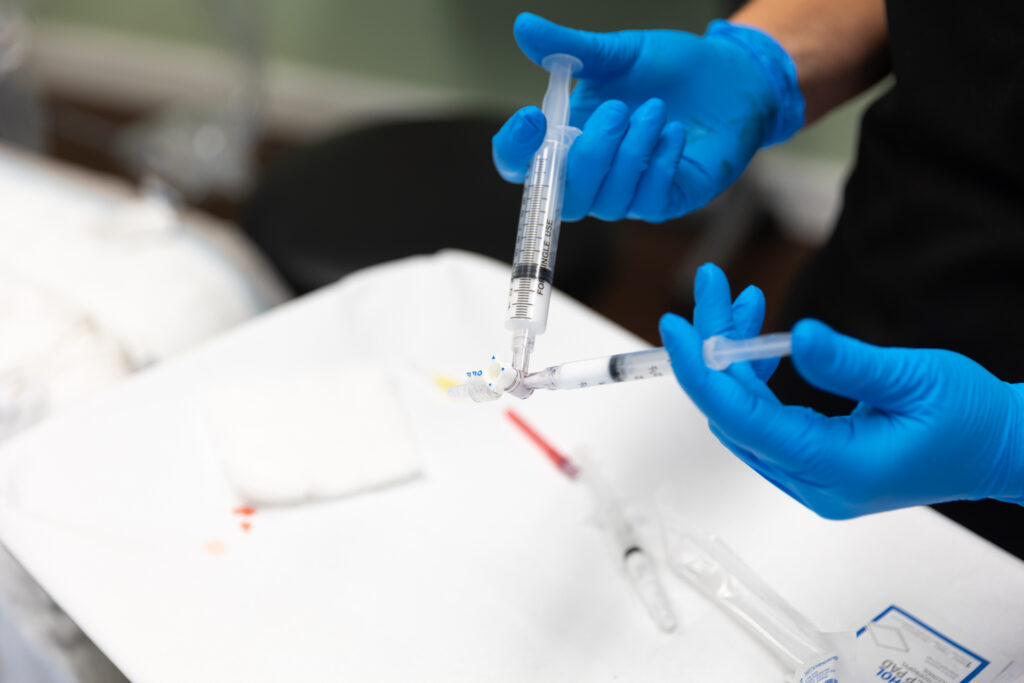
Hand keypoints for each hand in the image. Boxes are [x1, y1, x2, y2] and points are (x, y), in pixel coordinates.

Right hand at [492, 13, 803, 222]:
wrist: (729, 77)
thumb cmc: (667, 69)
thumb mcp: (616, 52)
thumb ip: (569, 47)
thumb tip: (524, 26)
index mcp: (566, 139)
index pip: (522, 166)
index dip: (517, 152)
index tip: (533, 117)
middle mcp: (591, 174)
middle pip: (564, 198)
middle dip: (589, 156)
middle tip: (618, 109)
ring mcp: (627, 193)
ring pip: (608, 202)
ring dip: (630, 155)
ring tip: (655, 111)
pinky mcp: (666, 201)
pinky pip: (648, 201)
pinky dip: (659, 165)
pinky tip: (674, 133)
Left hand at [659, 263, 1023, 517]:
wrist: (1003, 449)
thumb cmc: (971, 418)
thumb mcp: (917, 378)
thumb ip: (851, 363)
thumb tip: (799, 336)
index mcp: (837, 468)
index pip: (746, 421)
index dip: (703, 372)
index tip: (677, 326)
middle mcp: (815, 483)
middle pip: (735, 414)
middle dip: (715, 348)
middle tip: (711, 288)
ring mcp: (813, 478)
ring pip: (745, 415)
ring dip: (734, 358)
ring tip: (741, 300)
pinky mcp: (817, 464)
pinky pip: (766, 420)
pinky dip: (755, 377)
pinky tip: (760, 337)